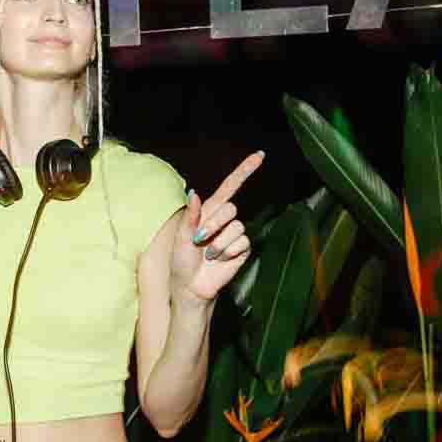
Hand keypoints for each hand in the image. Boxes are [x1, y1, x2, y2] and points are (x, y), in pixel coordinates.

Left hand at [171, 151, 263, 303]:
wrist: (191, 286)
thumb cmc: (182, 260)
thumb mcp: (181, 236)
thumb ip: (190, 215)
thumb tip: (194, 192)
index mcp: (209, 211)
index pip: (230, 186)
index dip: (245, 170)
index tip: (260, 155)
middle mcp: (224, 220)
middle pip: (231, 208)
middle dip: (214, 224)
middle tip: (199, 240)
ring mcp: (234, 234)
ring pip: (237, 226)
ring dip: (219, 242)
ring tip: (208, 254)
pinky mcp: (242, 249)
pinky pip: (242, 242)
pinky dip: (228, 252)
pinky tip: (219, 260)